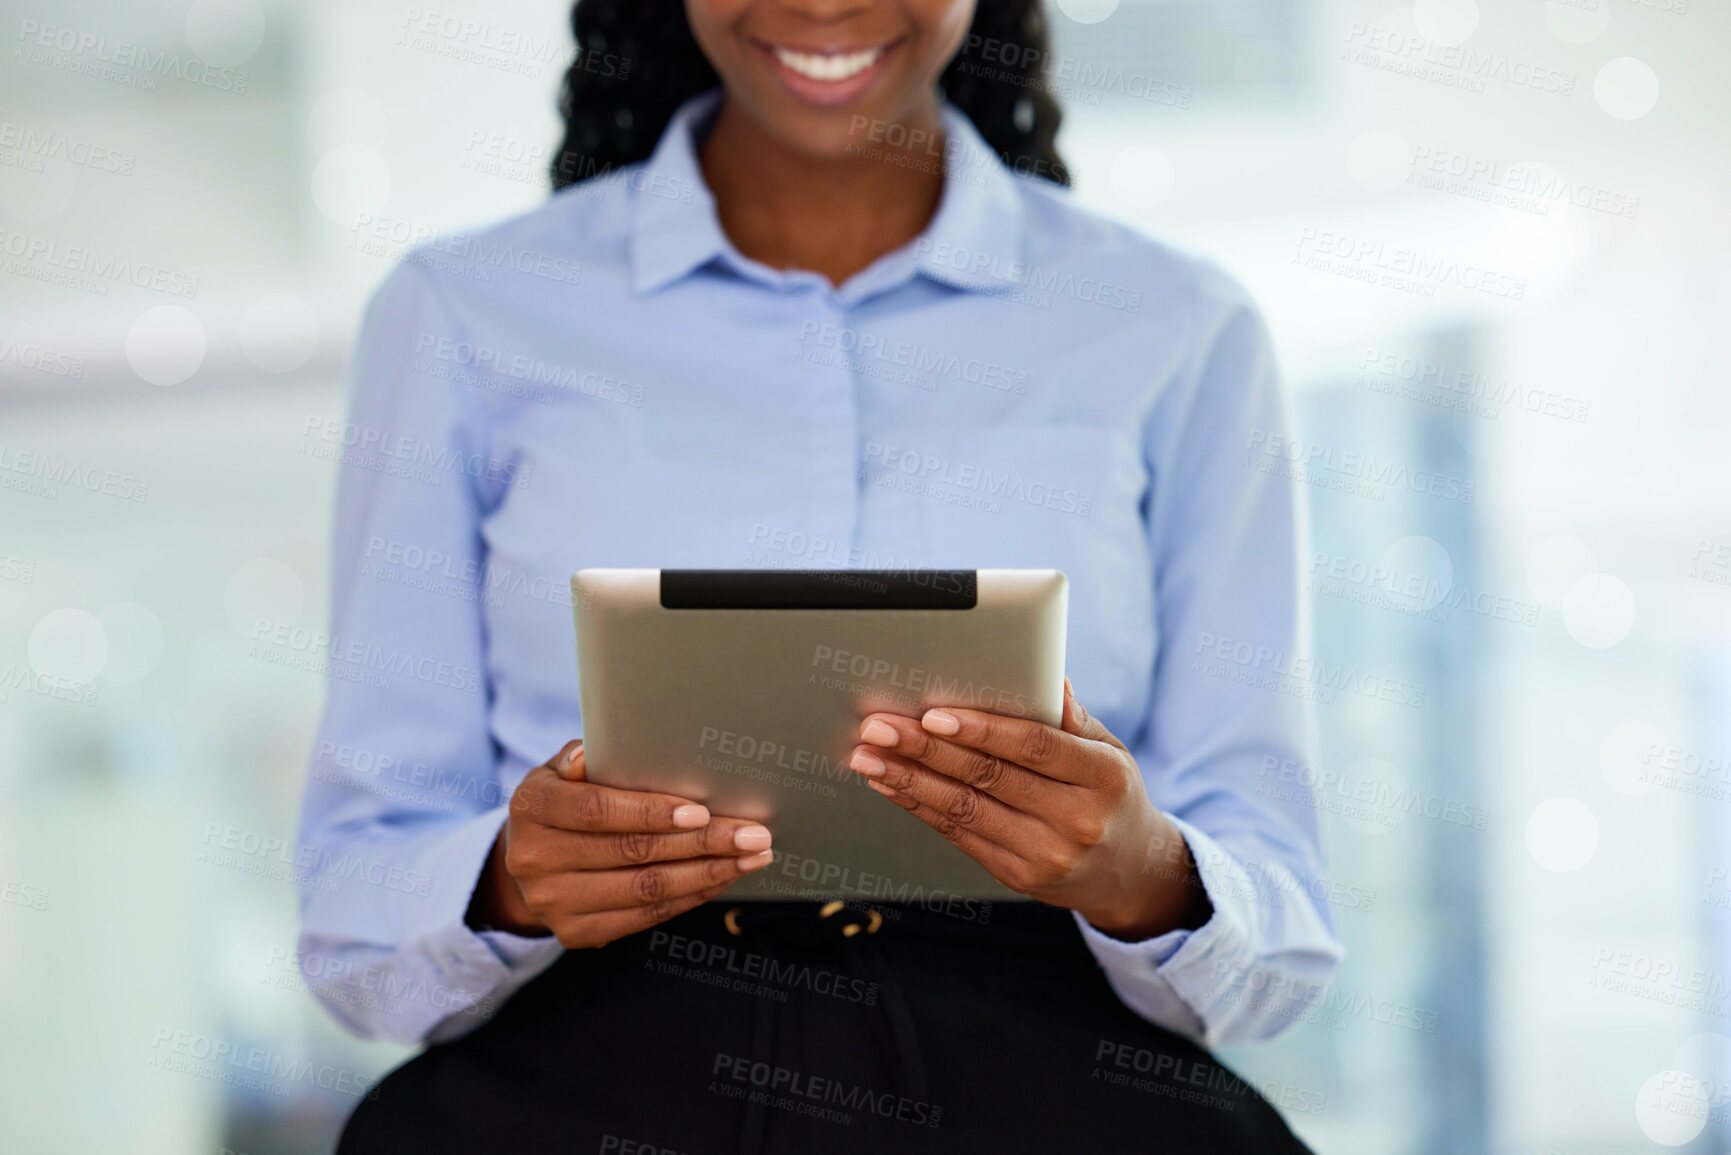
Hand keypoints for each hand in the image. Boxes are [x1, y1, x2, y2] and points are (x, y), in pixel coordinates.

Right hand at [468, 740, 773, 947]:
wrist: (528, 860)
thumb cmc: (562, 800)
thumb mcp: (559, 770)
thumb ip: (579, 760)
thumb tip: (589, 753)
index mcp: (532, 808)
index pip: (597, 810)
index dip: (651, 812)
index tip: (701, 812)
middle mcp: (535, 860)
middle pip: (631, 852)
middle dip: (701, 843)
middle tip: (752, 834)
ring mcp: (554, 902)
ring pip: (645, 889)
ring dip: (708, 873)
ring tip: (751, 857)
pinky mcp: (576, 932)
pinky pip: (646, 916)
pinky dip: (691, 896)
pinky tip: (722, 878)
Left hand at [848, 680, 1211, 940]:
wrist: (1130, 873)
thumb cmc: (1111, 796)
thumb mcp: (1110, 751)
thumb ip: (1072, 718)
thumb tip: (1048, 676)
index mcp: (1102, 777)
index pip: (1034, 747)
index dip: (982, 730)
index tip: (934, 715)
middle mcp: (1075, 820)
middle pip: (989, 777)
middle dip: (925, 750)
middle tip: (880, 726)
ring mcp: (1046, 854)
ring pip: (964, 810)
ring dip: (909, 780)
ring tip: (868, 755)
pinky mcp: (1018, 875)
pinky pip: (959, 836)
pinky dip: (919, 806)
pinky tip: (890, 785)